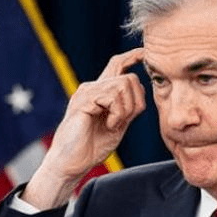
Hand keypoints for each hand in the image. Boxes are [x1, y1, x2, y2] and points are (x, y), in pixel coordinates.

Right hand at [22, 48, 145, 208]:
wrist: (72, 162)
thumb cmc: (92, 146)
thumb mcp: (118, 124)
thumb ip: (128, 108)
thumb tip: (142, 93)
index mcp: (101, 92)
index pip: (117, 64)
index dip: (132, 56)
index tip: (144, 53)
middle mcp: (93, 87)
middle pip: (128, 77)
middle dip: (136, 101)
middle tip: (125, 120)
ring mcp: (87, 92)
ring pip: (123, 85)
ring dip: (125, 109)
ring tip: (114, 124)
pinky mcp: (84, 101)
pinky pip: (112, 97)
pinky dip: (117, 114)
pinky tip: (109, 125)